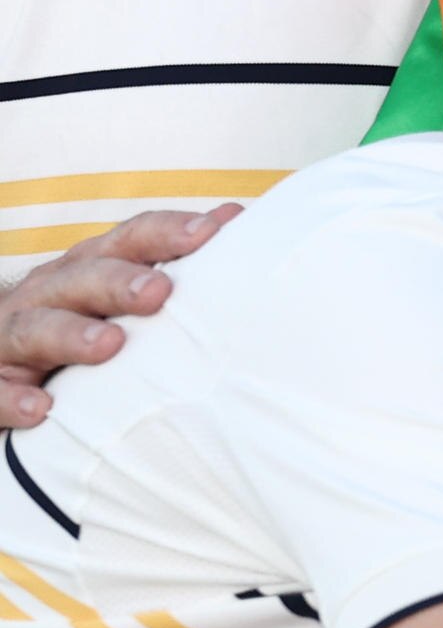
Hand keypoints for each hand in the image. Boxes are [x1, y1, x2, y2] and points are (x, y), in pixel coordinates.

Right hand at [0, 206, 227, 428]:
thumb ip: (168, 263)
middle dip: (117, 281)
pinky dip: (11, 397)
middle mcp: (46, 295)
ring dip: (69, 334)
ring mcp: (8, 338)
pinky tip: (40, 409)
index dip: (164, 233)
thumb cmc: (75, 325)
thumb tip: (234, 218)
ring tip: (108, 345)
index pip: (126, 240)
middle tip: (158, 291)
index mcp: (86, 269)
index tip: (210, 233)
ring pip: (33, 329)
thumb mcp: (115, 294)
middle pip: (80, 279)